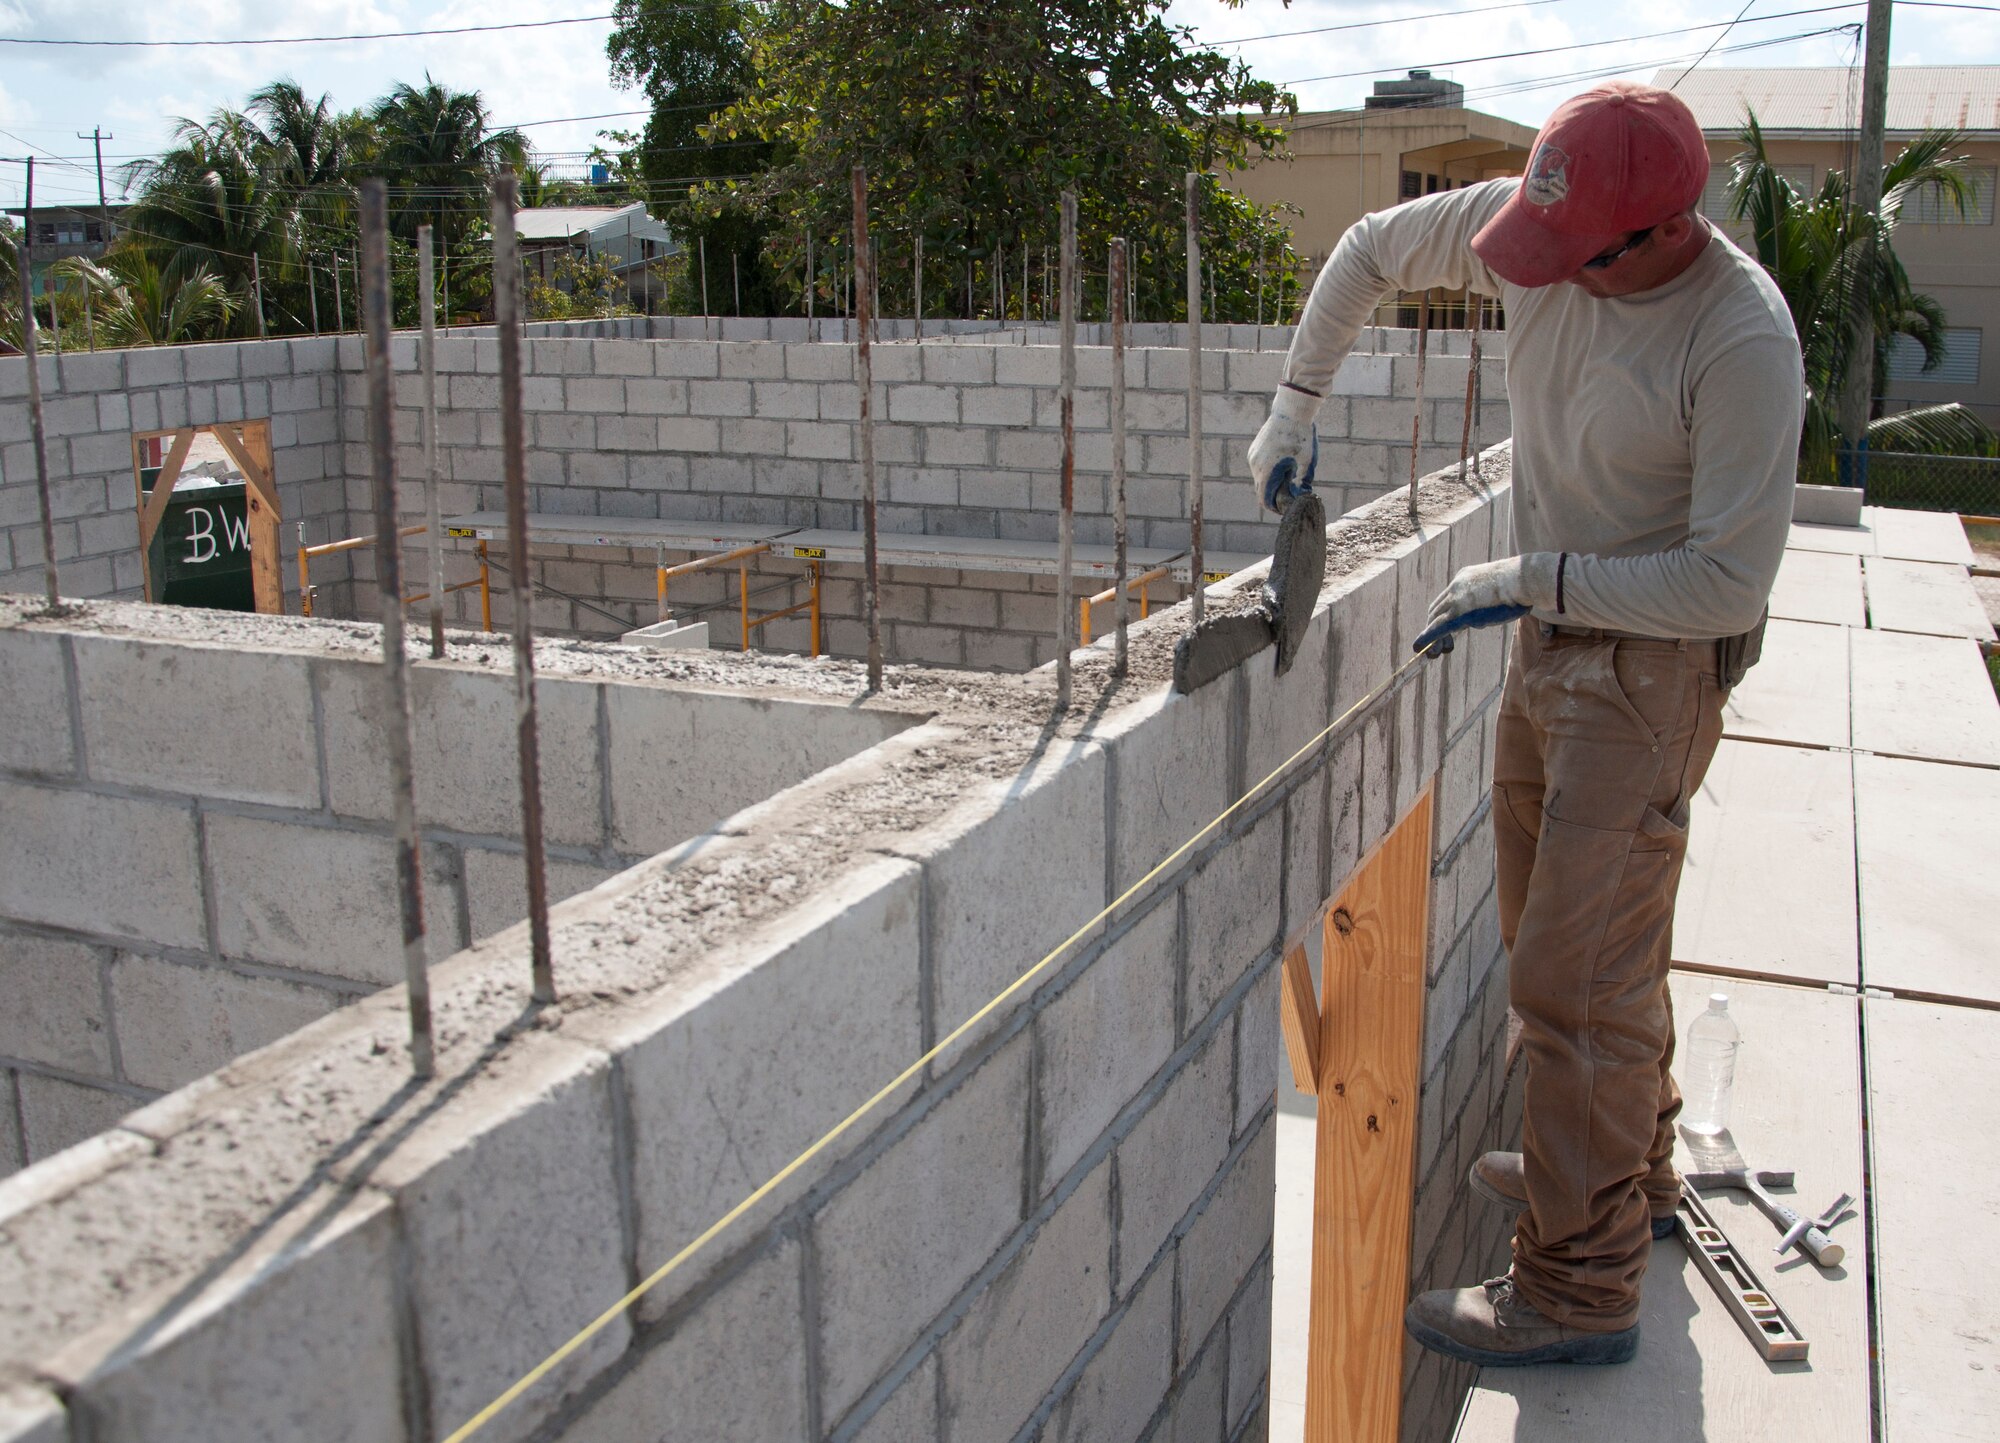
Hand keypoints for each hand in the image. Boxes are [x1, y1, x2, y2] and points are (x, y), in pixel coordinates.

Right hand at [1248, 384, 1320, 514]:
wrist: (1291, 410)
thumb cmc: (1301, 436)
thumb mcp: (1307, 461)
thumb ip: (1302, 482)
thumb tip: (1300, 497)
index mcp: (1267, 471)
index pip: (1264, 500)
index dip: (1274, 508)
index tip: (1285, 509)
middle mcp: (1255, 466)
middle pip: (1260, 491)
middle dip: (1273, 496)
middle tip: (1289, 496)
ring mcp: (1253, 457)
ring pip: (1259, 479)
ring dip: (1271, 483)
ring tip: (1288, 479)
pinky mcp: (1254, 450)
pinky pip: (1258, 468)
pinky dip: (1268, 472)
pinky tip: (1282, 467)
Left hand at [1412, 553, 1559, 655]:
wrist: (1524, 579)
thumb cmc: (1522, 587)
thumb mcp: (1501, 593)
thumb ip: (1488, 605)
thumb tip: (1481, 621)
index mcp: (1467, 577)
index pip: (1449, 597)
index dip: (1445, 615)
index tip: (1448, 630)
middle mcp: (1457, 585)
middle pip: (1438, 608)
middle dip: (1435, 628)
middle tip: (1441, 646)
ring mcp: (1456, 597)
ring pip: (1435, 619)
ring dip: (1432, 637)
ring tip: (1432, 654)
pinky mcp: (1458, 611)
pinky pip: (1437, 627)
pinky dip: (1427, 637)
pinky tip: (1419, 647)